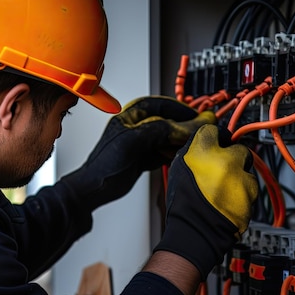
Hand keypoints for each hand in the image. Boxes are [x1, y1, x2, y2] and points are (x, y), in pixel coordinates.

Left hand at [61, 96, 214, 210]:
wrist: (96, 189)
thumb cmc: (105, 164)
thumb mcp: (134, 141)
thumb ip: (160, 130)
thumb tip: (185, 126)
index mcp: (132, 114)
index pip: (163, 105)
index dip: (182, 111)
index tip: (198, 118)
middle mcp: (138, 126)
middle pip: (169, 121)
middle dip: (184, 128)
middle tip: (198, 135)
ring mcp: (142, 142)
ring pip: (169, 138)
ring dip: (180, 143)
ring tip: (189, 147)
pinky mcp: (144, 158)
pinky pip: (165, 152)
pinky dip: (174, 155)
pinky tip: (180, 158)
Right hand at [153, 124, 258, 279]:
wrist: (196, 231)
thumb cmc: (184, 205)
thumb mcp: (178, 171)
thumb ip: (193, 153)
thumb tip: (203, 146)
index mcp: (202, 151)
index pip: (214, 130)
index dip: (215, 138)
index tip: (216, 143)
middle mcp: (224, 159)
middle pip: (237, 148)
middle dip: (233, 158)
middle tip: (223, 171)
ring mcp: (240, 176)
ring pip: (247, 168)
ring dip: (239, 176)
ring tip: (224, 190)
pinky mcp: (251, 192)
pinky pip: (251, 187)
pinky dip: (244, 192)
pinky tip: (230, 200)